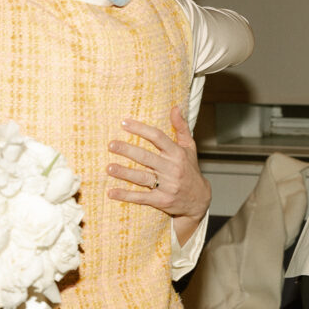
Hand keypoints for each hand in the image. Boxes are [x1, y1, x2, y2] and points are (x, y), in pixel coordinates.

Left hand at [107, 106, 211, 224]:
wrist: (199, 200)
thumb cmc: (190, 170)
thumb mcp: (190, 147)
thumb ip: (181, 127)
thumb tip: (175, 107)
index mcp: (177, 153)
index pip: (158, 137)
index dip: (141, 129)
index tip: (124, 123)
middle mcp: (172, 168)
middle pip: (147, 157)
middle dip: (128, 150)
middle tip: (111, 144)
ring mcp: (167, 185)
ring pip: (142, 177)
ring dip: (124, 173)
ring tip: (109, 167)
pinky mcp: (162, 200)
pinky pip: (142, 197)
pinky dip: (126, 195)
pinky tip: (111, 192)